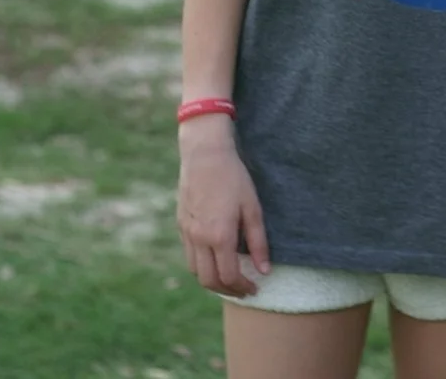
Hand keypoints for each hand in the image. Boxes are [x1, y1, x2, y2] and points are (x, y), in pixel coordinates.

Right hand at [177, 121, 270, 295]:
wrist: (205, 155)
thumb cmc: (234, 179)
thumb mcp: (253, 209)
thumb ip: (259, 243)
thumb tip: (264, 271)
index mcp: (219, 236)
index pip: (229, 276)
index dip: (243, 288)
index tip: (255, 289)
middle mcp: (199, 239)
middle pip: (209, 280)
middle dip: (227, 290)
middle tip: (244, 290)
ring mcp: (187, 233)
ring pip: (195, 271)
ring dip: (212, 280)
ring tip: (230, 278)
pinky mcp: (181, 225)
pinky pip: (189, 255)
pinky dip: (201, 265)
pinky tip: (215, 259)